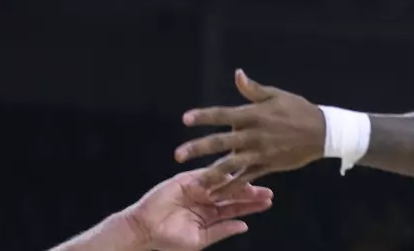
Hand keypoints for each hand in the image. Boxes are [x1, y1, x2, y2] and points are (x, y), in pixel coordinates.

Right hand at [120, 170, 272, 250]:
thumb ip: (221, 230)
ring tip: (254, 185)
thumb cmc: (169, 240)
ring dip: (238, 182)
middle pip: (233, 193)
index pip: (235, 208)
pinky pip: (206, 174)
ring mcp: (198, 188)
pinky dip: (219, 173)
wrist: (144, 230)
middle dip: (250, 192)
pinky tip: (234, 173)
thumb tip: (244, 226)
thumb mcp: (199, 239)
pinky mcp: (186, 179)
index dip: (251, 205)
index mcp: (211, 214)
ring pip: (223, 182)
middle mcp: (207, 199)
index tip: (268, 201)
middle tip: (268, 190)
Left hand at [176, 69, 325, 192]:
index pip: (223, 115)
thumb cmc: (297, 109)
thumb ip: (253, 89)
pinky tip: (217, 195)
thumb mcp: (276, 95)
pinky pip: (246, 179)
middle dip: (198, 148)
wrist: (322, 132)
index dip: (204, 116)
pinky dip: (231, 188)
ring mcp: (260, 152)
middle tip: (178, 155)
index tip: (185, 119)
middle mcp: (254, 134)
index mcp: (254, 114)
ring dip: (211, 174)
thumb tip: (237, 74)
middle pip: (221, 142)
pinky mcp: (267, 166)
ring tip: (194, 183)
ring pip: (231, 165)